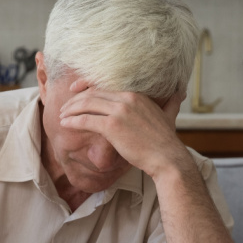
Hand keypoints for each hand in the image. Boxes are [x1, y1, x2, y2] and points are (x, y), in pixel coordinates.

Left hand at [58, 81, 188, 178]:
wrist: (167, 157)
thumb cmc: (165, 141)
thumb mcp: (169, 114)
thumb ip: (171, 102)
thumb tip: (180, 93)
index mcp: (136, 94)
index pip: (103, 85)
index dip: (86, 87)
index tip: (75, 92)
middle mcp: (127, 98)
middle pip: (92, 93)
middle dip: (75, 100)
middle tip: (64, 108)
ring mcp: (120, 111)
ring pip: (86, 105)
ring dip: (70, 110)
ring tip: (62, 116)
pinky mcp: (113, 126)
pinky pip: (86, 120)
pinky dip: (73, 121)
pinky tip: (65, 124)